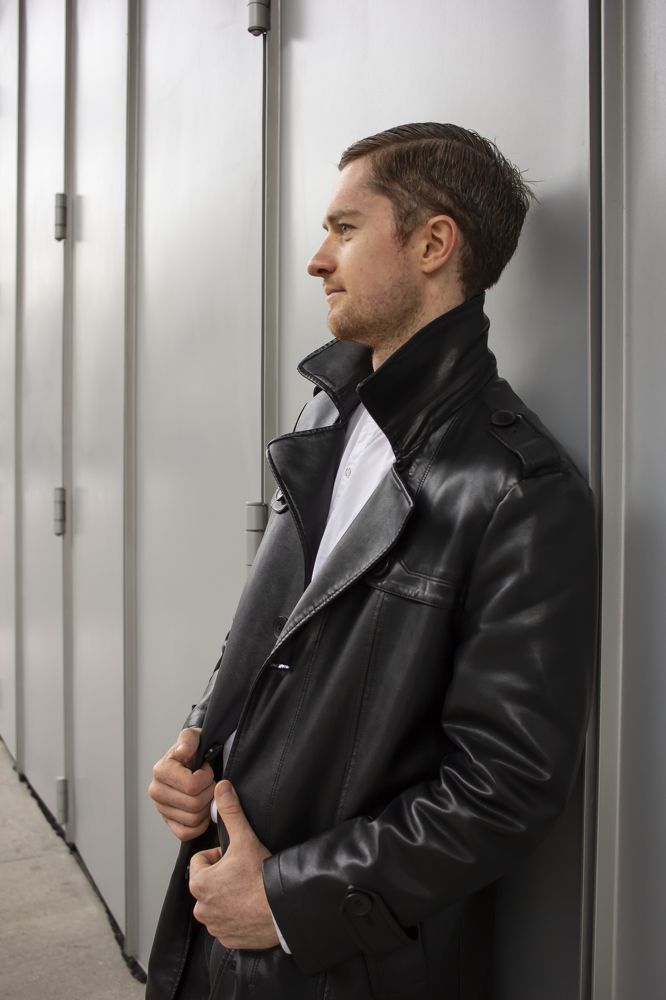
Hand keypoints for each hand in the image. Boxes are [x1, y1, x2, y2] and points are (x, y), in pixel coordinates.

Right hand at [149, 727, 214, 840]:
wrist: (192, 761)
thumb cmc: (194, 750)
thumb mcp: (193, 736)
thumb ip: (189, 739)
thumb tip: (184, 751)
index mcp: (160, 771)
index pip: (192, 785)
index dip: (207, 778)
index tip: (207, 769)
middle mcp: (156, 791)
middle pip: (194, 804)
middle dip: (209, 792)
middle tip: (209, 782)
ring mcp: (161, 809)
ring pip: (194, 819)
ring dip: (207, 807)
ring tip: (206, 793)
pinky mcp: (169, 823)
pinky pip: (188, 833)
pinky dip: (200, 824)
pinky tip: (204, 809)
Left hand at [189, 780, 278, 949]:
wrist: (281, 910)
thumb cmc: (261, 877)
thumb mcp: (244, 839)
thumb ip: (230, 812)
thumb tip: (221, 788)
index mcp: (199, 882)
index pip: (202, 861)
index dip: (219, 856)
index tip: (236, 859)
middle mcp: (201, 907)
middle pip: (208, 882)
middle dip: (223, 877)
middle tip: (244, 874)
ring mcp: (214, 926)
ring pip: (217, 903)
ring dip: (228, 897)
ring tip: (248, 891)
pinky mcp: (227, 939)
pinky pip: (226, 923)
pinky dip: (236, 916)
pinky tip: (250, 908)